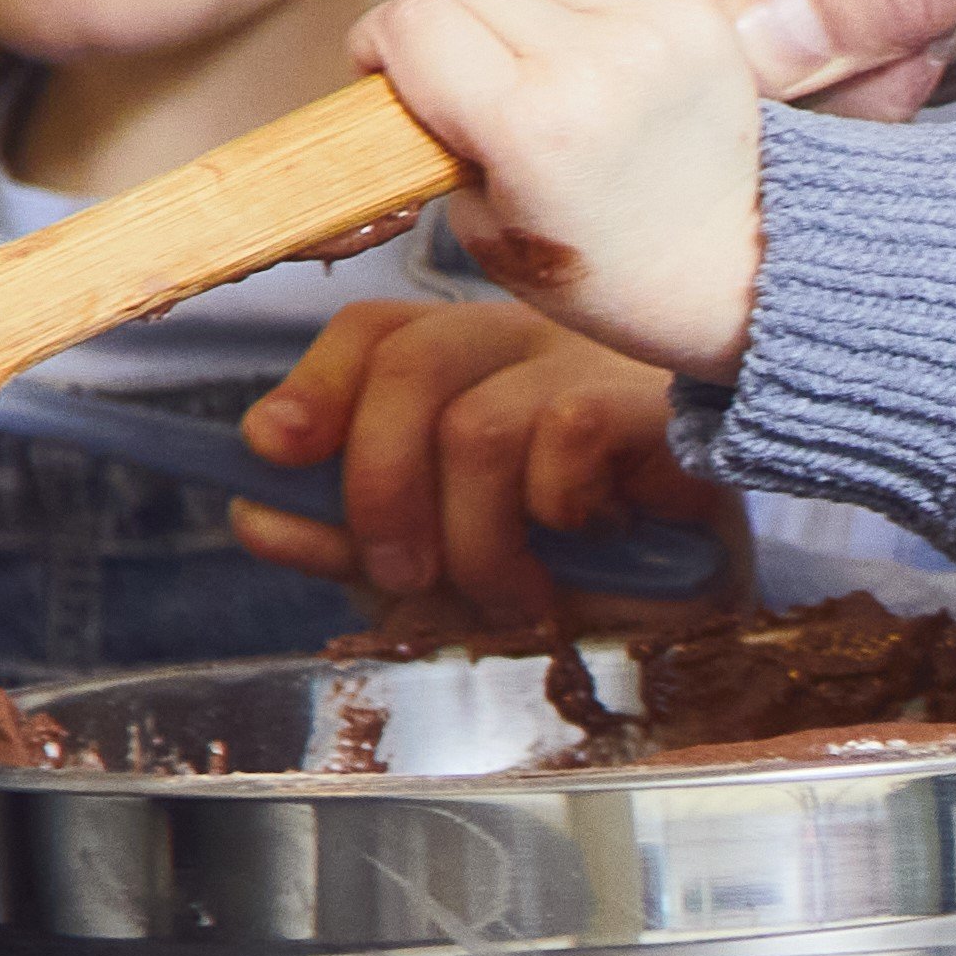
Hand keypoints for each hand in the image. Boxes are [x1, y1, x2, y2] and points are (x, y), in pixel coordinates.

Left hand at [231, 298, 744, 636]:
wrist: (702, 624)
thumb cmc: (572, 586)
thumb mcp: (438, 574)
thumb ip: (350, 541)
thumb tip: (253, 512)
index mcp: (471, 369)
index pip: (376, 332)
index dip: (316, 384)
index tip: (270, 452)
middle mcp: (528, 348)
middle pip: (410, 359)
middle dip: (379, 483)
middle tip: (403, 572)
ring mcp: (595, 369)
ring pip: (476, 423)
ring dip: (474, 537)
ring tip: (511, 594)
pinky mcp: (657, 409)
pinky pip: (561, 435)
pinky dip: (552, 513)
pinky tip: (587, 544)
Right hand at [352, 0, 774, 377]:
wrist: (731, 268)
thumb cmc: (604, 266)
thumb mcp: (482, 226)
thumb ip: (434, 130)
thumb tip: (410, 58)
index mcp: (527, 125)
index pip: (412, 22)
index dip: (383, 42)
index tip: (392, 69)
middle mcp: (589, 61)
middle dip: (443, 19)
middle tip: (468, 69)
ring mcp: (648, 26)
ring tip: (538, 44)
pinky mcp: (697, 7)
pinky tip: (600, 8)